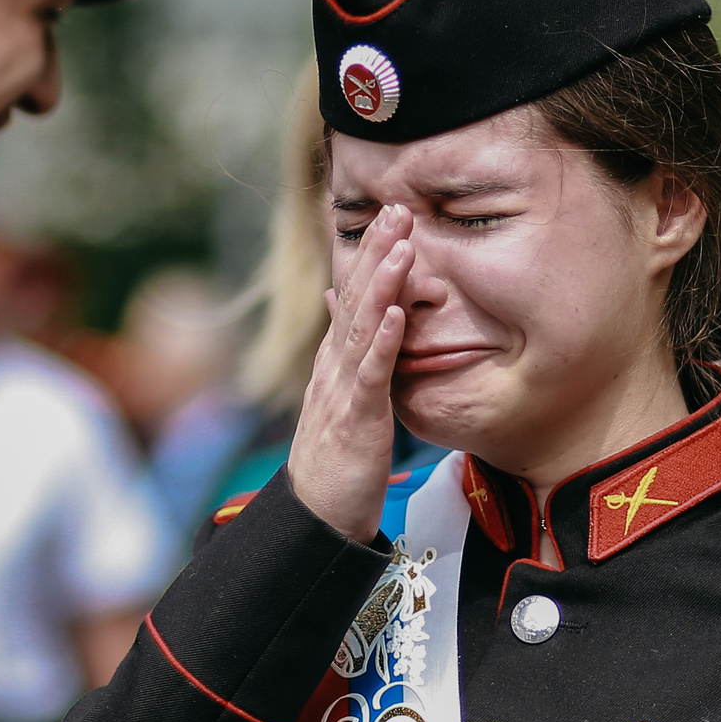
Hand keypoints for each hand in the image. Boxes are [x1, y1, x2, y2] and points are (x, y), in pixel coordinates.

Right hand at [288, 205, 412, 542]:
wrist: (317, 513)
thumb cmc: (335, 458)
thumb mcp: (338, 394)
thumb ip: (342, 346)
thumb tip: (336, 297)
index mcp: (336, 360)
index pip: (355, 295)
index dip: (371, 253)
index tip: (391, 214)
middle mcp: (336, 366)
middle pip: (358, 299)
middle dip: (378, 251)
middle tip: (398, 208)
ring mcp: (344, 389)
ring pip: (365, 328)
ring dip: (384, 284)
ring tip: (403, 246)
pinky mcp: (357, 417)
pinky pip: (371, 374)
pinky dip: (384, 342)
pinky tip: (399, 313)